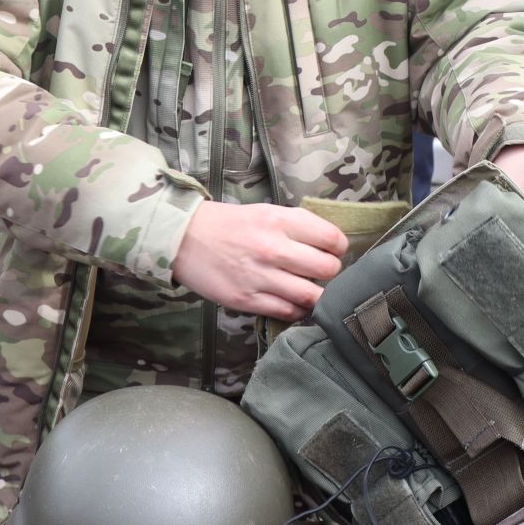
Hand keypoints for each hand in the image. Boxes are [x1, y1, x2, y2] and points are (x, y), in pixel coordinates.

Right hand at [172, 201, 348, 320]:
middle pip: (327, 269)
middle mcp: (272, 248)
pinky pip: (288, 312)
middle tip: (322, 271)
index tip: (334, 251)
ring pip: (312, 296)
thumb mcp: (265, 212)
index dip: (339, 247)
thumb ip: (297, 225)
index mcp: (279, 221)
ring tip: (309, 288)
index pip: (331, 238)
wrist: (184, 239)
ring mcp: (260, 277)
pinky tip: (292, 301)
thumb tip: (329, 243)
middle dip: (331, 272)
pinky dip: (297, 309)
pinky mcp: (247, 300)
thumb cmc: (228, 224)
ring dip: (316, 294)